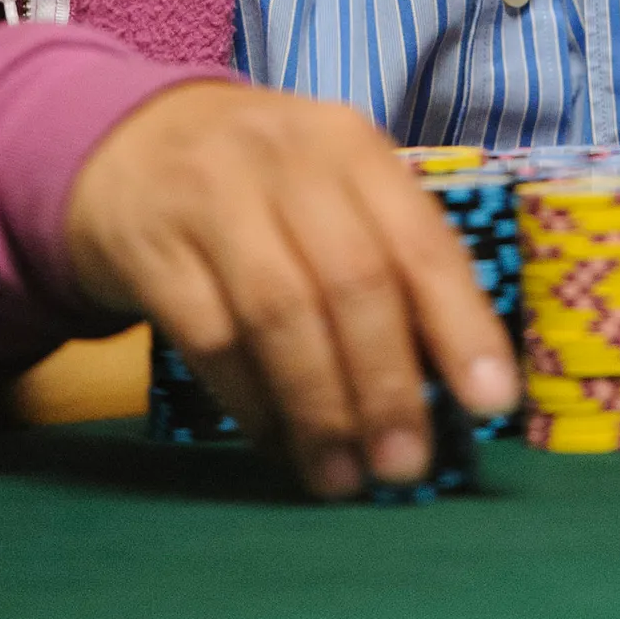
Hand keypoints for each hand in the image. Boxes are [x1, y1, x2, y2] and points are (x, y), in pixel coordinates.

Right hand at [64, 80, 518, 497]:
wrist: (128, 142)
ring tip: (341, 476)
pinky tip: (275, 440)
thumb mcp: (328, 183)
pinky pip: (211, 337)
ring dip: (319, 407)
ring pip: (281, 313)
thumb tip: (449, 377)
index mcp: (350, 144)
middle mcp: (286, 159)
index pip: (419, 237)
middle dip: (386, 384)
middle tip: (405, 465)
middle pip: (351, 279)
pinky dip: (250, 401)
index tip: (491, 401)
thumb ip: (385, 255)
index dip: (460, 324)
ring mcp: (212, 198)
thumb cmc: (260, 180)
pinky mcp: (151, 246)